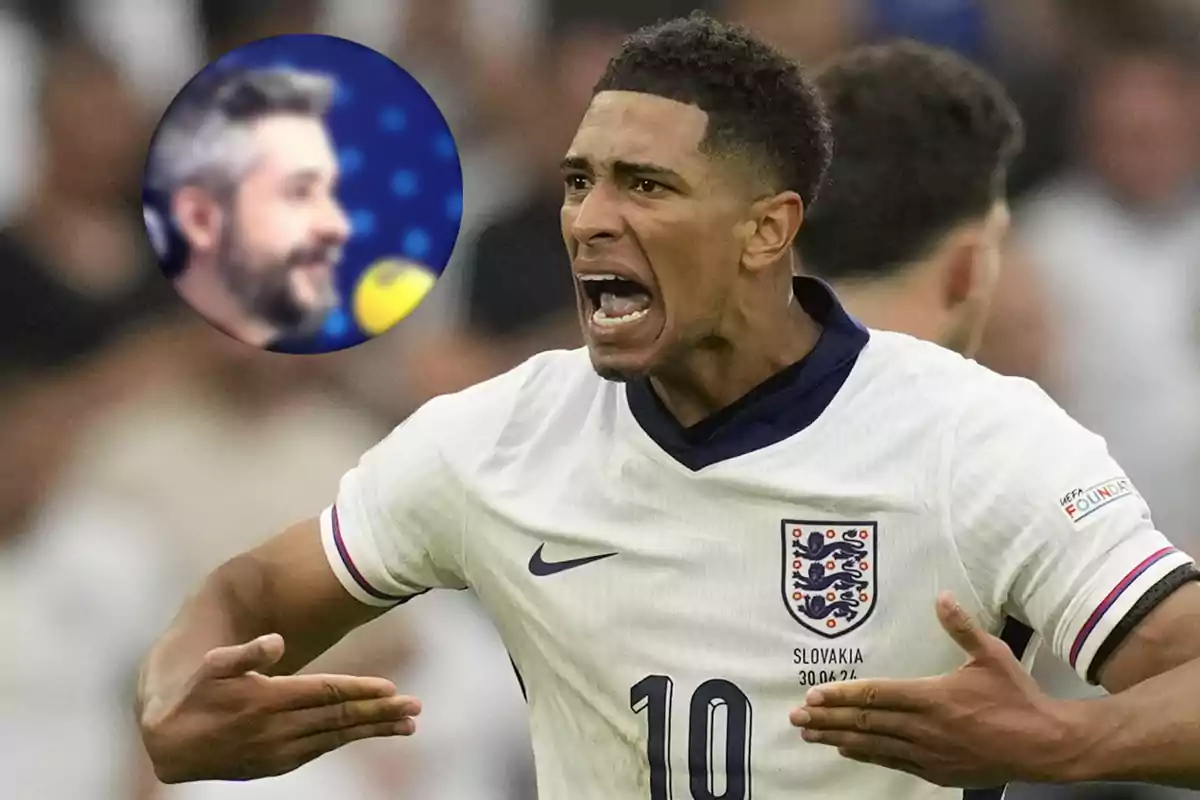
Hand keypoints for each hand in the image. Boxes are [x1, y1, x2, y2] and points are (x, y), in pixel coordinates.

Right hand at [140, 634, 421, 782]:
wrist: (168, 742)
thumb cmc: (192, 693)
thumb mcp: (210, 665)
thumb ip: (243, 651)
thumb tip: (277, 641)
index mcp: (267, 701)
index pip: (325, 694)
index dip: (360, 691)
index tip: (393, 690)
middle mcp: (278, 730)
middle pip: (340, 718)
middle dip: (381, 713)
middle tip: (416, 708)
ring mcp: (278, 751)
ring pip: (336, 738)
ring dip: (373, 730)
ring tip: (407, 725)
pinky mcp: (275, 765)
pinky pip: (320, 750)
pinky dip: (346, 740)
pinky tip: (365, 732)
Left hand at [789, 592, 1080, 787]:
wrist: (1046, 746)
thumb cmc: (1018, 698)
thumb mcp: (992, 656)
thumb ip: (962, 628)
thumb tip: (942, 596)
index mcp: (933, 697)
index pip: (876, 695)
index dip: (841, 695)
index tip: (814, 695)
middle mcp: (925, 728)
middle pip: (866, 722)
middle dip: (828, 719)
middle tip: (796, 718)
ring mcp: (929, 753)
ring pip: (874, 746)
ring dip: (839, 738)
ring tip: (811, 735)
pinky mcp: (937, 772)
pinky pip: (893, 762)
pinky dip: (867, 755)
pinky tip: (848, 750)